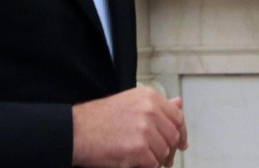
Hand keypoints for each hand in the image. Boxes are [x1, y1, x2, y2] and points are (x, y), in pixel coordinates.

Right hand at [71, 87, 187, 167]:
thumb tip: (179, 103)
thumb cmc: (99, 118)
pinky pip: (153, 164)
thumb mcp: (131, 102)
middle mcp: (150, 111)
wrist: (77, 131)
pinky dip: (147, 167)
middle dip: (170, 151)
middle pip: (173, 136)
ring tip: (147, 162)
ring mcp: (145, 130)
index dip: (182, 133)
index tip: (181, 143)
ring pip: (164, 152)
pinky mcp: (138, 149)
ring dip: (158, 161)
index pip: (177, 117)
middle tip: (165, 160)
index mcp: (149, 98)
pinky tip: (137, 165)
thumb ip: (157, 105)